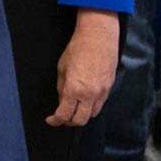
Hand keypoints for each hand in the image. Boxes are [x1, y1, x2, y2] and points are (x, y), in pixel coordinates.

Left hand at [48, 9, 119, 126]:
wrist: (98, 38)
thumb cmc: (77, 49)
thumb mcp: (61, 68)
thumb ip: (61, 88)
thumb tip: (61, 101)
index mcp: (74, 89)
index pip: (64, 114)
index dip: (56, 120)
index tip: (51, 120)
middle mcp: (89, 94)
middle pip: (80, 120)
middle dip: (69, 122)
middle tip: (62, 118)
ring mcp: (101, 92)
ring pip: (92, 114)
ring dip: (82, 115)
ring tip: (73, 109)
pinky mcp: (109, 88)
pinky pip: (100, 105)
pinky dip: (91, 107)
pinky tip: (84, 101)